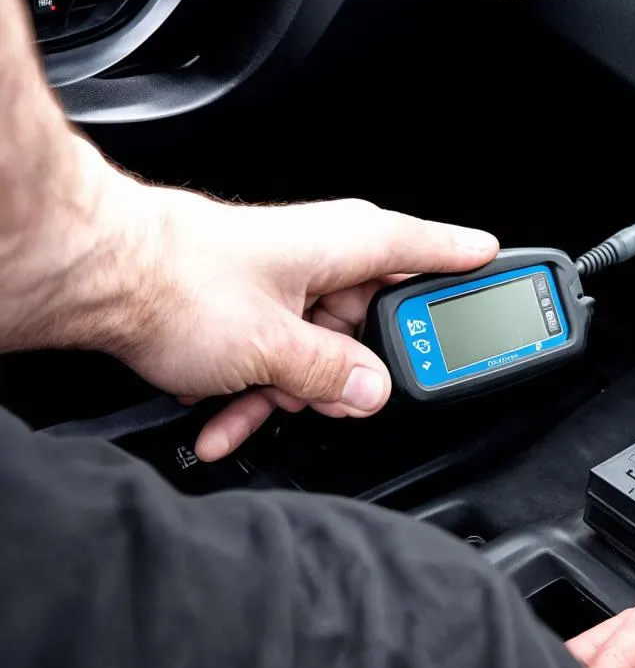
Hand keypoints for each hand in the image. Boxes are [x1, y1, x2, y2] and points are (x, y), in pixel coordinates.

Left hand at [120, 184, 497, 460]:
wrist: (98, 276)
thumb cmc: (180, 281)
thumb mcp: (274, 347)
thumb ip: (333, 376)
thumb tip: (371, 391)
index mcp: (348, 245)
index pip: (429, 248)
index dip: (468, 259)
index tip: (503, 264)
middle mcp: (323, 256)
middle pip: (373, 321)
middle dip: (354, 373)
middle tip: (348, 401)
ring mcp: (287, 282)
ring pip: (320, 348)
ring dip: (294, 391)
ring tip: (260, 409)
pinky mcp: (252, 305)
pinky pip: (278, 355)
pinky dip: (256, 390)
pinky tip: (226, 422)